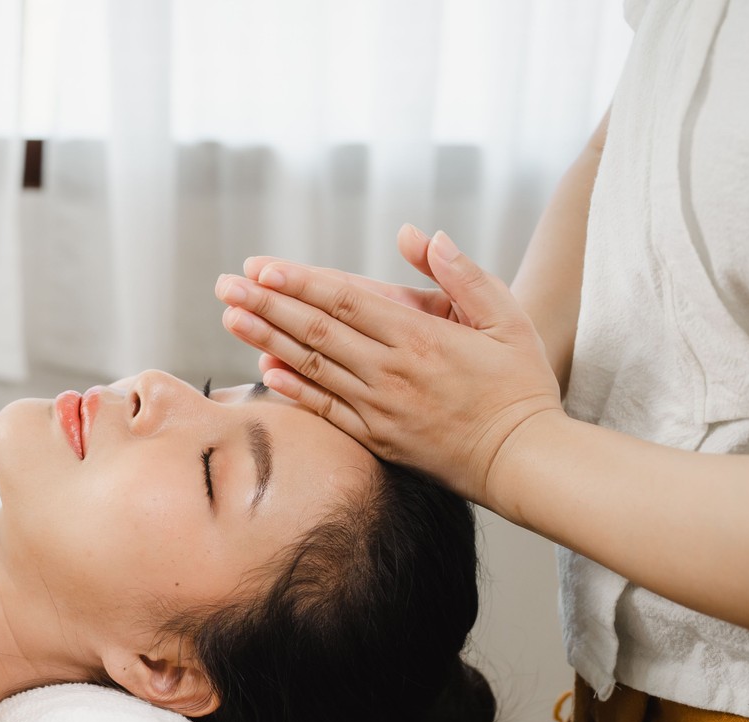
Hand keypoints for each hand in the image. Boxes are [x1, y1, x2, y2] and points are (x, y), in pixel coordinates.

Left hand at [217, 226, 562, 507]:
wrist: (522, 460)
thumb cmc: (519, 385)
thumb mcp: (507, 317)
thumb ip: (462, 274)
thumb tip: (421, 234)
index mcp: (420, 337)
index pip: (345, 302)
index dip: (299, 283)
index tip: (261, 267)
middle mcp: (391, 372)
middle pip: (316, 331)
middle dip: (267, 304)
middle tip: (226, 284)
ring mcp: (379, 408)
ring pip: (312, 368)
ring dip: (266, 340)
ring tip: (230, 317)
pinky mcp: (376, 438)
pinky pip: (324, 410)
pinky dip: (291, 390)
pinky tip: (262, 369)